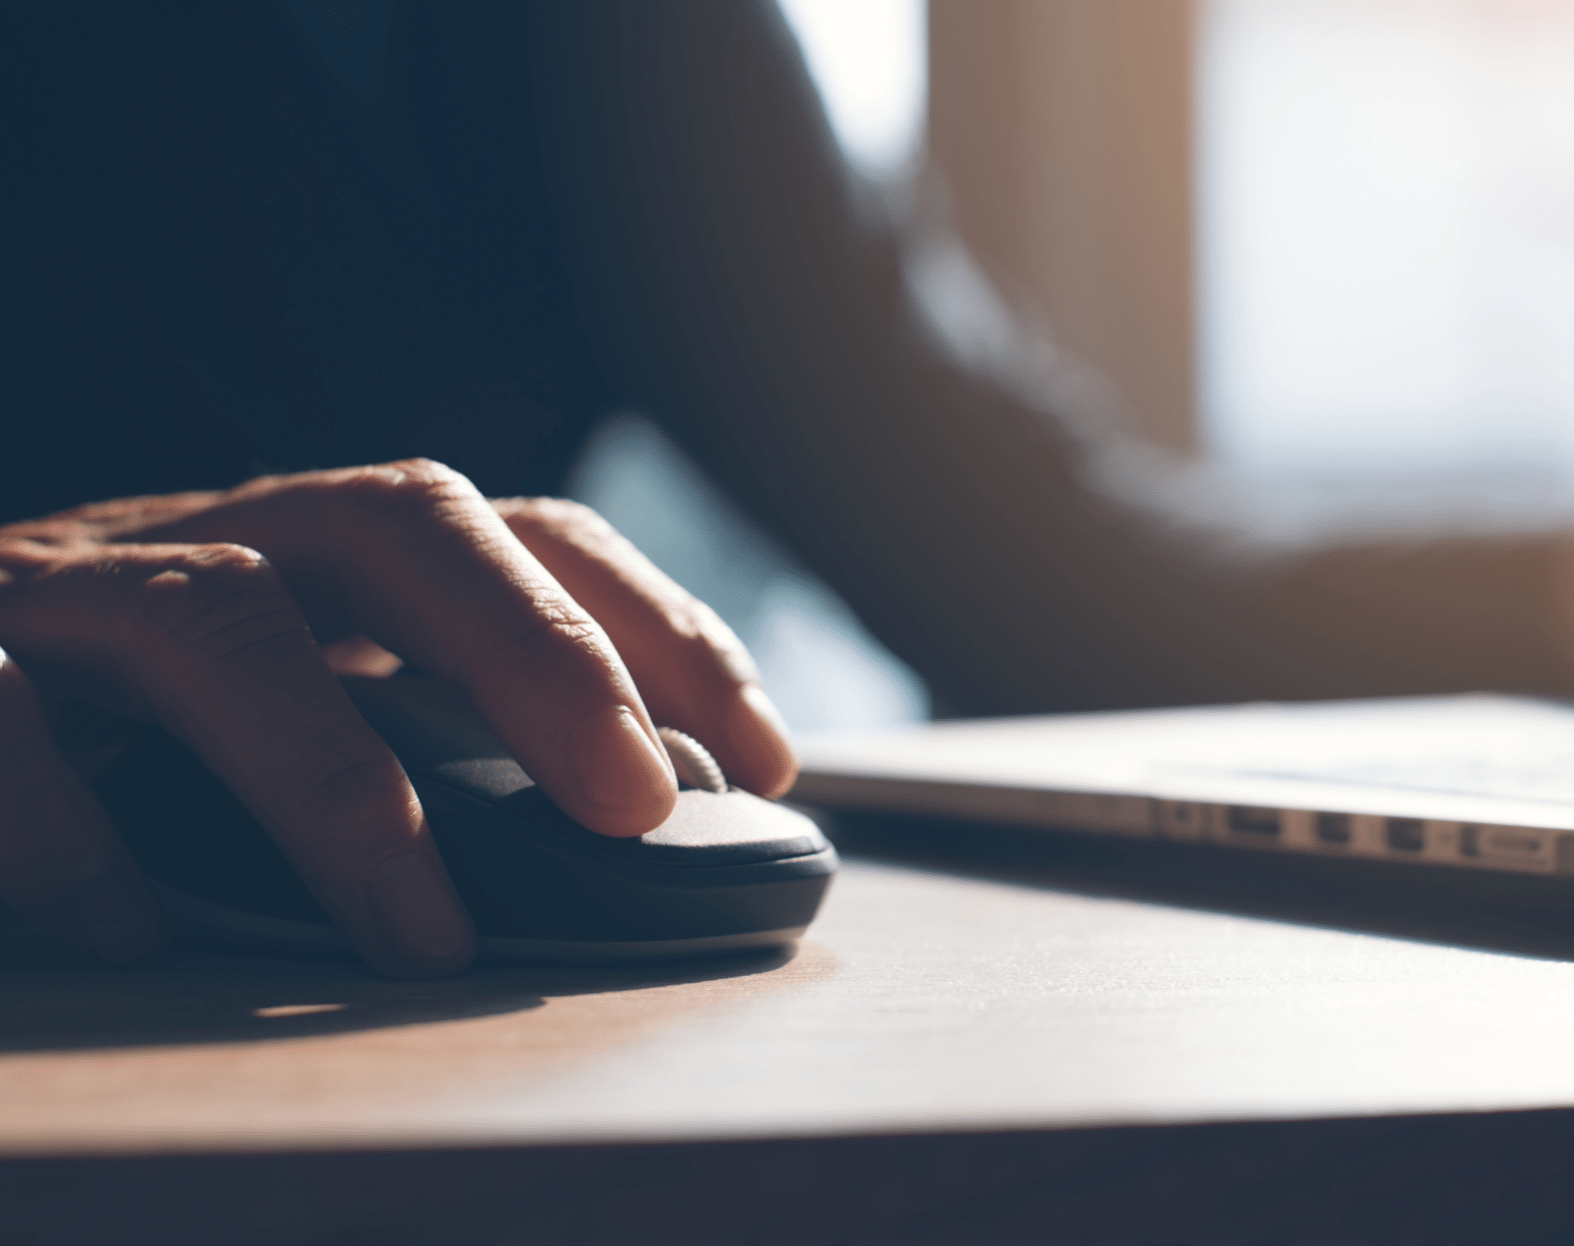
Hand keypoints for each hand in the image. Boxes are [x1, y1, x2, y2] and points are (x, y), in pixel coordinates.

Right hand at [0, 460, 796, 976]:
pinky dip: (69, 824)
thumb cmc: (119, 730)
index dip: (656, 624)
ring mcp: (73, 591)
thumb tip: (639, 825)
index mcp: (322, 558)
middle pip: (404, 526)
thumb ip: (427, 745)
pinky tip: (135, 929)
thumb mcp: (290, 717)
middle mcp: (219, 541)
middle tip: (639, 806)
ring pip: (217, 620)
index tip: (763, 753)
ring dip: (337, 782)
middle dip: (541, 656)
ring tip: (423, 931)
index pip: (521, 538)